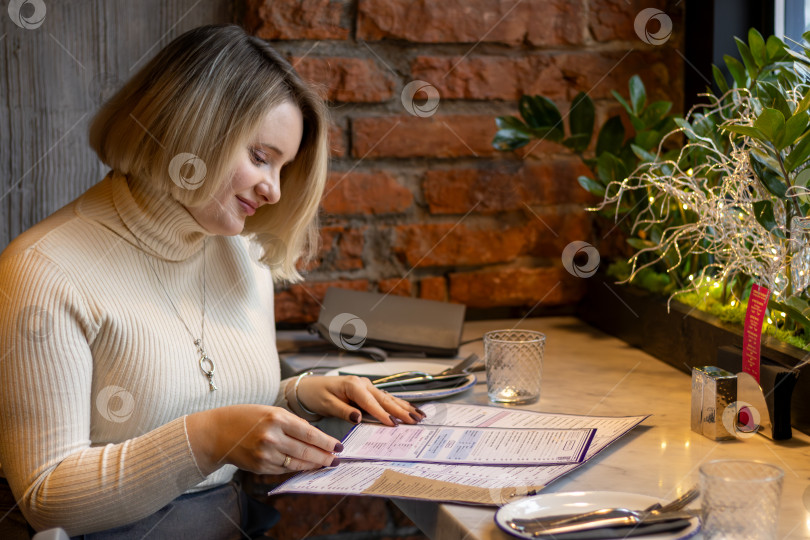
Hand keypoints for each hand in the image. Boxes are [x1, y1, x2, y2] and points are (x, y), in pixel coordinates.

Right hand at [186, 404, 342, 475]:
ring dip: (314, 464)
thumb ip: (292, 422)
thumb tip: (314, 436)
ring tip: (326, 463)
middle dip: (324, 456)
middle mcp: (272, 437)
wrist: (216, 433)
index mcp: (276, 418)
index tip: (338, 446)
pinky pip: (284, 469)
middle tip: (336, 458)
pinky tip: (306, 466)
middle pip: (306, 450)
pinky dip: (297, 468)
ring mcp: (266, 454)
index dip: (326, 442)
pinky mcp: (260, 467)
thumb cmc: (245, 417)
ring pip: (297, 462)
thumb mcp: (270, 411)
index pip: (308, 433)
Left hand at [292, 375, 425, 426]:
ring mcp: (367, 387)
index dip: (382, 414)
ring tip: (419, 415)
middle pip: (384, 399)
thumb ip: (343, 411)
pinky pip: (386, 398)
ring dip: (404, 407)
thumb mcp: (326, 404)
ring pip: (389, 398)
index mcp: (353, 385)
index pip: (370, 402)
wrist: (308, 388)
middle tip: (415, 420)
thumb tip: (358, 417)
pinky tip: (410, 408)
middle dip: (401, 410)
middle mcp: (363, 384)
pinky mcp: (368, 392)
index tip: (393, 424)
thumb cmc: (316, 395)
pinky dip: (399, 404)